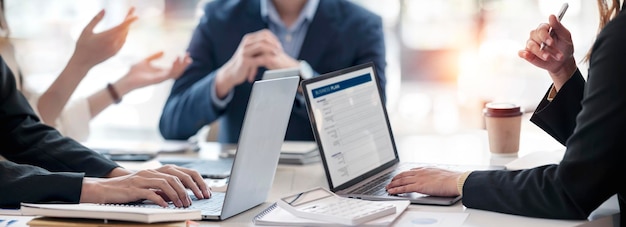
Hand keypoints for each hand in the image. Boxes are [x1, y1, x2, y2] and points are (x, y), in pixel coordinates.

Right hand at [71, 8, 137, 67]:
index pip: (122, 26)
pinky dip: (124, 35)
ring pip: (124, 36)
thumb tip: (104, 10)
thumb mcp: (86, 30)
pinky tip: (124, 30)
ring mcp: (115, 49)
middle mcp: (113, 43)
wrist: (83, 62)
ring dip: (127, 27)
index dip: (130, 20)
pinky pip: (122, 42)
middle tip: (132, 11)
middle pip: (125, 30)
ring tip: (128, 18)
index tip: (136, 15)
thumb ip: (96, 19)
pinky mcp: (115, 53)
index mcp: (107, 37)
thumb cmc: (82, 45)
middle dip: (129, 20)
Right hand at [81, 165, 209, 207]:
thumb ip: (161, 189)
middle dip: (189, 189)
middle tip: (196, 200)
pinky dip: (160, 200)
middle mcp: (152, 172)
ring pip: (166, 184)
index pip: (182, 172)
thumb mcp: (148, 187)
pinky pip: (151, 193)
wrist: (105, 189)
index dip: (195, 181)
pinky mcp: (135, 188)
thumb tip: (178, 196)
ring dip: (177, 195)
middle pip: (177, 177)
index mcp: (157, 171)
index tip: (204, 192)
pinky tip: (166, 206)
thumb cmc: (127, 190)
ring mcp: (143, 179)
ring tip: (183, 205)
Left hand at [114, 52, 191, 94]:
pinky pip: (168, 74)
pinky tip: (175, 60)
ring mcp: (161, 78)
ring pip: (175, 73)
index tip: (186, 53)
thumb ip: (155, 57)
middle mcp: (163, 76)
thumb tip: (163, 51)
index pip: (176, 67)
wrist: (127, 79)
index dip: (182, 61)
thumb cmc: (135, 71)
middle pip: (178, 71)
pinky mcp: (157, 80)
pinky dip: (173, 67)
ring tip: (183, 58)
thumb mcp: (146, 61)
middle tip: (188, 56)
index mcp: (162, 72)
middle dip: (184, 64)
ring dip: (181, 66)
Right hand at [215, 29, 293, 97]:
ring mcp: (245, 52)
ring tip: (278, 56)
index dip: (274, 38)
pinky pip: (259, 59)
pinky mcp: (245, 61)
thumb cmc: (244, 63)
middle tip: (280, 51)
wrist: (231, 73)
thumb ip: (260, 46)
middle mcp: (246, 43)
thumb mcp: (252, 51)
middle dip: (274, 44)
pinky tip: (273, 62)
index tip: (279, 45)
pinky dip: (268, 59)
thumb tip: (274, 43)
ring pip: (262, 46)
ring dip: (272, 50)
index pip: (265, 33)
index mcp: (249, 39)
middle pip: (264, 39)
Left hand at [385, 167, 460, 196]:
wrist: (455, 180)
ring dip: (393, 184)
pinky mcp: (418, 186)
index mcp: (426, 168)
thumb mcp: (441, 173)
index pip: (411, 170)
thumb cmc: (452, 179)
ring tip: (388, 187)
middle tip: (390, 182)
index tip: (400, 176)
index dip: (404, 174)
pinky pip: (404, 188)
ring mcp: (419, 179)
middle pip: (404, 174)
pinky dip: (396, 190)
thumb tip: (434, 180)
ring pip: (401, 181)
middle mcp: (420, 172)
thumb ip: (434, 176)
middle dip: (396, 178)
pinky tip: (392, 191)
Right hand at [518, 14, 576, 90]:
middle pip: (535, 38)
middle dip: (546, 47)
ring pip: (530, 46)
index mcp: (544, 28)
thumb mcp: (565, 36)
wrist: (563, 61)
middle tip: (556, 55)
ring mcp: (531, 44)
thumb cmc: (564, 46)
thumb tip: (551, 16)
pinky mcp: (527, 54)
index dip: (545, 36)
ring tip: (548, 58)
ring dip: (540, 53)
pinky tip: (527, 55)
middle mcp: (536, 35)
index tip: (551, 43)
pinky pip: (522, 52)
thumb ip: (558, 26)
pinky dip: (523, 54)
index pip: (541, 29)